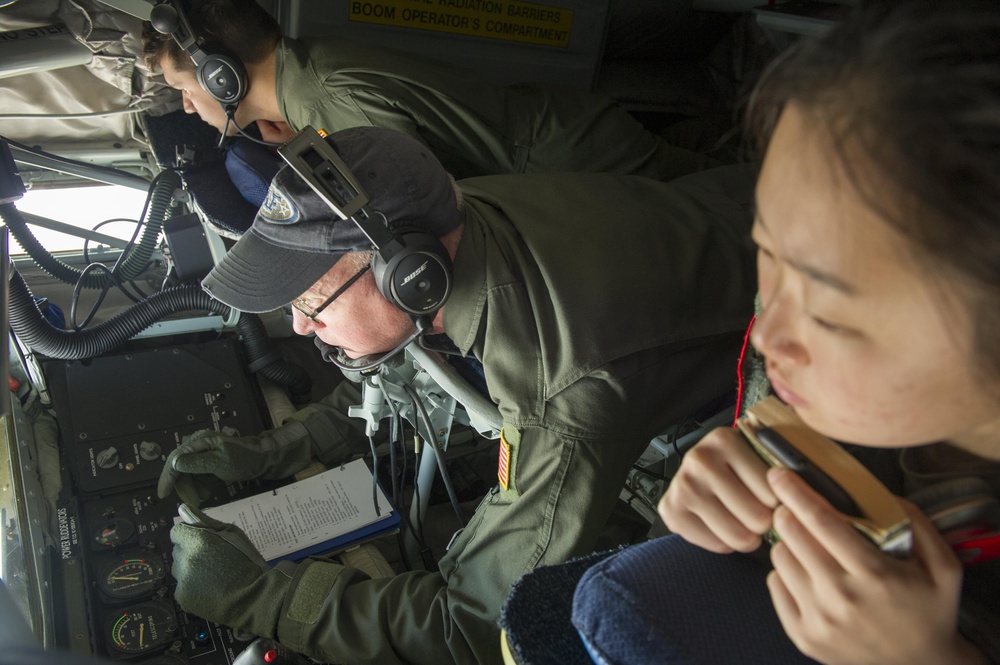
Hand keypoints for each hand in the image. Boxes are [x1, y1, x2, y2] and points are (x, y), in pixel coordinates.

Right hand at [157, 425, 312, 505]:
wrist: (264, 459)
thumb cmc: (244, 460)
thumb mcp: (220, 462)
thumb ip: (196, 463)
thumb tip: (175, 464)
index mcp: (199, 442)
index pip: (175, 460)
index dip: (167, 478)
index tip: (162, 495)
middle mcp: (198, 445)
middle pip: (179, 468)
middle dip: (184, 486)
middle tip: (194, 501)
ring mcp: (203, 453)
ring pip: (187, 474)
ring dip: (192, 488)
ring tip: (203, 497)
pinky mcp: (209, 462)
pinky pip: (197, 476)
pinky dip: (199, 486)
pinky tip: (206, 493)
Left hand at [169, 505, 294, 637]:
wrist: (252, 596)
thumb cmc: (246, 560)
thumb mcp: (232, 533)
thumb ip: (205, 521)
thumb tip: (184, 508)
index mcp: (197, 540)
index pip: (177, 532)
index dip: (190, 534)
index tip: (204, 541)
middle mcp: (184, 559)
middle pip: (178, 550)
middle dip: (190, 551)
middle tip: (212, 559)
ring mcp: (182, 580)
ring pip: (179, 569)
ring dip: (190, 569)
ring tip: (211, 575)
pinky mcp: (182, 597)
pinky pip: (182, 586)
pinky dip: (192, 586)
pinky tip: (209, 589)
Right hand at [658, 426, 777, 552]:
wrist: (694, 471)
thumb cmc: (733, 467)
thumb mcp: (756, 455)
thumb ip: (781, 468)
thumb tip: (805, 498)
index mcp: (725, 441)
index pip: (774, 491)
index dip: (779, 502)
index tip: (773, 498)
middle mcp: (700, 461)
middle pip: (757, 517)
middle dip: (763, 523)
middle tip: (757, 514)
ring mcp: (682, 486)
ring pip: (738, 536)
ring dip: (746, 536)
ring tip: (742, 521)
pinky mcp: (671, 511)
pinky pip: (716, 545)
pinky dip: (724, 542)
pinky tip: (720, 524)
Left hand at [765, 467, 985, 664]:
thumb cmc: (930, 612)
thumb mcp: (943, 568)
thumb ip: (917, 524)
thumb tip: (882, 493)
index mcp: (874, 574)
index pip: (822, 521)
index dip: (797, 492)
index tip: (779, 473)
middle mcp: (841, 597)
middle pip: (792, 536)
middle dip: (787, 512)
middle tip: (792, 507)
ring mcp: (819, 619)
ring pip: (780, 558)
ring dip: (787, 543)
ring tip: (806, 545)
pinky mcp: (803, 636)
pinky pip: (775, 585)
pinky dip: (784, 572)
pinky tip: (805, 573)